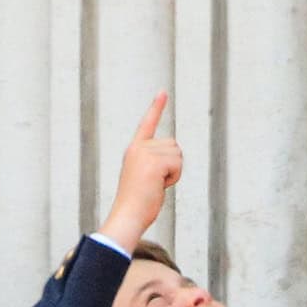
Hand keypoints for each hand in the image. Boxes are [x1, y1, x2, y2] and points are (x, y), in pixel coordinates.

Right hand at [98, 92, 181, 251]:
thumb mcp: (146, 177)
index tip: (163, 92)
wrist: (128, 214)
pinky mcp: (153, 162)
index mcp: (134, 149)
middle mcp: (138, 147)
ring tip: (156, 184)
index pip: (147, 124)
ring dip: (174, 171)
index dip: (156, 107)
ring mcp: (145, 153)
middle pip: (174, 145)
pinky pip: (178, 164)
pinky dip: (174, 177)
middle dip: (173, 165)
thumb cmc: (138, 202)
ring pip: (178, 154)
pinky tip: (159, 185)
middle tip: (156, 181)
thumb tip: (172, 155)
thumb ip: (156, 163)